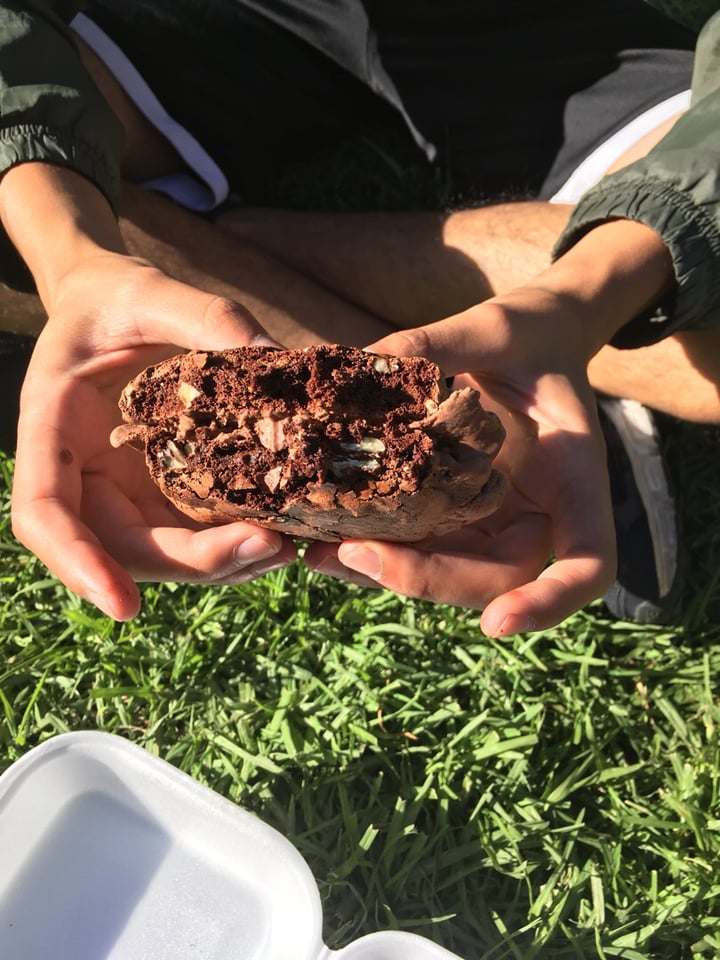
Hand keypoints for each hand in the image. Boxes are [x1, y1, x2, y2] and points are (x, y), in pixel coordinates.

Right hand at [11, 253, 296, 619]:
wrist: (112, 303)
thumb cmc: (117, 297)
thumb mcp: (152, 292)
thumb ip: (207, 318)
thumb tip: (278, 359)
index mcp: (52, 430)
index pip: (45, 514)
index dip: (78, 564)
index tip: (122, 608)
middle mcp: (83, 475)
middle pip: (121, 549)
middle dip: (192, 564)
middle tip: (270, 547)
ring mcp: (123, 489)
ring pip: (163, 554)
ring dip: (222, 563)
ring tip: (287, 543)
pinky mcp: (161, 491)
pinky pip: (192, 532)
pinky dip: (234, 540)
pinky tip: (284, 528)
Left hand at [304, 286, 617, 634]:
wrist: (530, 340)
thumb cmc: (528, 334)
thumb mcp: (493, 329)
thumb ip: (439, 346)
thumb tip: (362, 361)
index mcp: (573, 480)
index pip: (586, 565)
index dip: (548, 603)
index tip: (496, 627)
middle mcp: (535, 515)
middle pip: (497, 581)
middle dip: (428, 581)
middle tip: (355, 555)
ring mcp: (493, 521)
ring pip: (448, 573)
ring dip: (386, 572)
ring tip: (318, 553)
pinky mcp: (455, 514)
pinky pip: (419, 543)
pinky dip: (375, 545)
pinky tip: (320, 533)